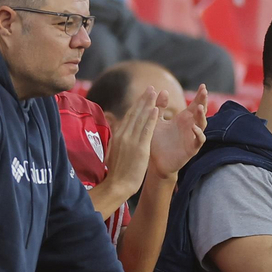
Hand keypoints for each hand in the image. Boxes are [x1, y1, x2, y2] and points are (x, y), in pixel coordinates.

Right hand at [98, 86, 159, 207]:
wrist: (117, 184)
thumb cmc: (117, 171)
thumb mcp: (115, 151)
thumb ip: (118, 140)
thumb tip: (118, 132)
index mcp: (118, 135)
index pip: (129, 116)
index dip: (137, 105)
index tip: (143, 96)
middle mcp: (123, 134)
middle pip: (134, 113)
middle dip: (143, 100)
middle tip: (150, 87)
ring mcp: (130, 140)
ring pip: (140, 118)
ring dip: (148, 104)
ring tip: (155, 93)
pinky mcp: (139, 147)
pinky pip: (146, 130)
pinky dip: (151, 118)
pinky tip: (156, 109)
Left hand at [150, 85, 208, 176]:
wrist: (154, 161)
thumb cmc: (156, 141)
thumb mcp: (157, 121)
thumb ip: (159, 107)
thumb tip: (163, 91)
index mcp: (182, 119)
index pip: (194, 105)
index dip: (199, 96)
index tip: (202, 85)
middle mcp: (190, 126)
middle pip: (201, 112)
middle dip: (203, 101)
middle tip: (204, 91)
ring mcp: (192, 137)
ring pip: (202, 125)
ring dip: (202, 116)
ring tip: (199, 108)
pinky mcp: (191, 148)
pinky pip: (199, 140)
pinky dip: (198, 134)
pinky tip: (194, 128)